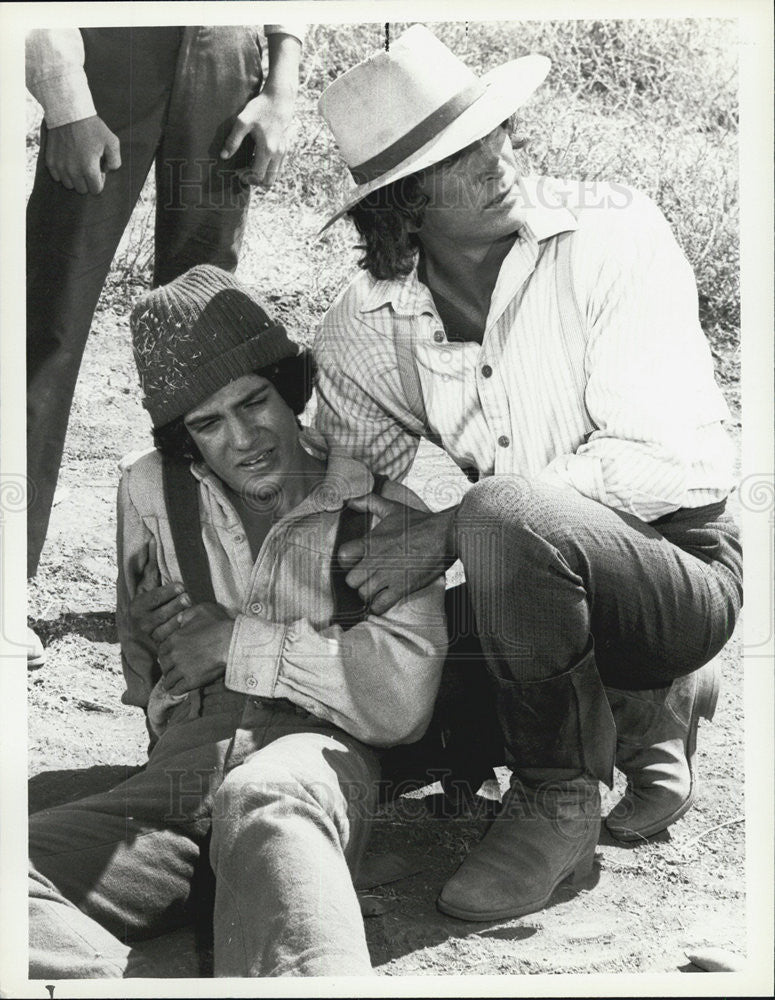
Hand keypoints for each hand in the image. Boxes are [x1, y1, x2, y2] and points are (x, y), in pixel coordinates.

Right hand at [44, 115, 120, 193]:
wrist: (69, 112)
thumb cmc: (92, 127)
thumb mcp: (112, 142)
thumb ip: (116, 161)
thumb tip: (107, 170)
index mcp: (89, 169)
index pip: (96, 190)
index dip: (99, 180)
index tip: (98, 169)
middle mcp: (73, 171)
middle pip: (82, 189)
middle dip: (87, 180)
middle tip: (88, 165)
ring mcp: (60, 167)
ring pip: (69, 184)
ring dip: (75, 178)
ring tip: (78, 162)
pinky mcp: (50, 161)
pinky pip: (57, 177)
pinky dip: (62, 172)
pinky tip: (67, 161)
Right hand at [129, 540, 191, 646]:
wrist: (142, 630)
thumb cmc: (149, 601)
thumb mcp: (148, 585)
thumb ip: (151, 566)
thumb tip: (153, 540)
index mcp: (137, 605)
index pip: (153, 598)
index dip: (167, 592)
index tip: (181, 585)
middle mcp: (140, 622)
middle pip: (161, 613)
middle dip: (175, 604)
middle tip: (188, 597)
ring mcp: (149, 635)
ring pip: (166, 627)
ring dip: (179, 617)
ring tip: (190, 608)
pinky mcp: (159, 644)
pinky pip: (170, 638)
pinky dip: (179, 631)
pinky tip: (189, 623)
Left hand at [158, 603, 233, 695]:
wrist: (231, 641)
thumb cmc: (219, 624)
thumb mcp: (201, 610)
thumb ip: (187, 614)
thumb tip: (179, 619)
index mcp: (174, 639)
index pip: (161, 651)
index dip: (166, 655)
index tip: (171, 658)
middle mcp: (174, 655)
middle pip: (164, 666)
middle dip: (168, 668)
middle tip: (174, 671)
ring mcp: (182, 669)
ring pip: (168, 680)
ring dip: (171, 681)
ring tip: (175, 682)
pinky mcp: (191, 681)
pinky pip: (176, 690)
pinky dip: (176, 691)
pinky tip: (179, 690)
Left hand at [220, 88, 293, 187]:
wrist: (279, 99)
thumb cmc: (259, 108)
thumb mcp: (243, 121)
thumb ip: (233, 140)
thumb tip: (224, 156)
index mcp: (267, 150)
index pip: (257, 175)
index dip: (246, 177)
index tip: (238, 172)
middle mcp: (277, 154)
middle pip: (268, 181)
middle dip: (256, 181)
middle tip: (244, 173)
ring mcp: (283, 153)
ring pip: (275, 176)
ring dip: (263, 175)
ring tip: (250, 165)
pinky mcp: (285, 149)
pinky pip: (278, 168)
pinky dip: (268, 168)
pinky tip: (258, 158)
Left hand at [339, 495, 457, 613]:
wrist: (445, 535)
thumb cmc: (419, 522)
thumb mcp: (392, 508)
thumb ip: (369, 502)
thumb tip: (350, 499)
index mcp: (370, 541)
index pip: (342, 557)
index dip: (346, 562)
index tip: (355, 562)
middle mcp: (375, 560)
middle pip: (351, 580)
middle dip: (358, 581)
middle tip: (369, 578)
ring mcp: (388, 575)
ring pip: (363, 594)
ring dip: (369, 594)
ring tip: (378, 589)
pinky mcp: (402, 588)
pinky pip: (379, 605)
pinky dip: (379, 606)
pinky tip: (386, 599)